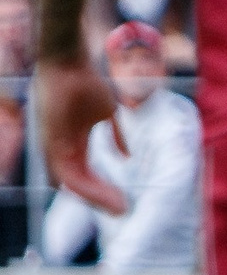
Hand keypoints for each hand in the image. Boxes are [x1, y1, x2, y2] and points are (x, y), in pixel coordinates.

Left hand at [35, 58, 125, 215]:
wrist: (69, 64)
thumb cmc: (87, 83)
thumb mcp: (107, 114)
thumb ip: (115, 137)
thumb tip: (127, 156)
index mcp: (72, 146)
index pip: (85, 176)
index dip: (102, 190)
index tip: (122, 200)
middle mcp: (60, 151)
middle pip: (80, 184)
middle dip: (102, 199)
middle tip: (123, 210)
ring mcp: (54, 149)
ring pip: (74, 185)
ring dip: (97, 198)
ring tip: (120, 207)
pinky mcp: (51, 145)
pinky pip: (68, 176)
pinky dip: (88, 189)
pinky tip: (106, 197)